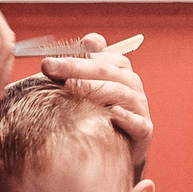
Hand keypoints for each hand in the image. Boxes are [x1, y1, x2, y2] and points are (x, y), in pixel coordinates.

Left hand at [40, 33, 151, 173]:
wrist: (118, 152)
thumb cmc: (98, 116)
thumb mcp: (88, 89)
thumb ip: (84, 64)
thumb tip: (89, 39)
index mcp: (119, 71)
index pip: (100, 56)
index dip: (76, 54)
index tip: (50, 59)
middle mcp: (132, 85)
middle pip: (106, 71)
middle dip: (75, 66)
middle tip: (48, 67)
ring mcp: (139, 107)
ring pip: (120, 92)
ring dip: (95, 87)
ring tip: (69, 86)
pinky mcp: (144, 130)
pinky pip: (137, 122)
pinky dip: (126, 117)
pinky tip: (112, 114)